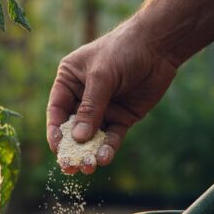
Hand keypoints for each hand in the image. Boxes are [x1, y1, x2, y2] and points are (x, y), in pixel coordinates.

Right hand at [46, 21, 176, 173]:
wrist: (158, 47)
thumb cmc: (123, 51)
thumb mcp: (102, 77)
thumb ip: (91, 108)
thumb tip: (79, 138)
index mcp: (69, 82)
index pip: (57, 111)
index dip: (55, 131)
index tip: (57, 149)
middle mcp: (82, 97)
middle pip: (73, 128)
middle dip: (72, 148)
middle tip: (70, 166)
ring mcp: (103, 109)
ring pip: (92, 136)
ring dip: (89, 152)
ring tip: (88, 167)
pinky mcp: (122, 117)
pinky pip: (112, 136)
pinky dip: (108, 148)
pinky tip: (105, 158)